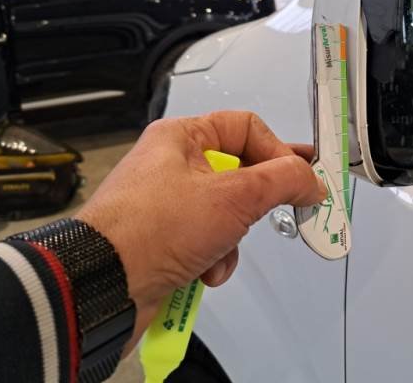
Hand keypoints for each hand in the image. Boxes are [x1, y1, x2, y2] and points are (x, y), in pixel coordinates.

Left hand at [75, 111, 324, 349]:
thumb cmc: (156, 229)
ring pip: (226, 210)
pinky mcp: (163, 237)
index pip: (246, 128)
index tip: (301, 179)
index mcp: (182, 137)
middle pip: (239, 171)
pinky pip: (207, 239)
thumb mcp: (234, 197)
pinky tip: (205, 272)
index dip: (278, 151)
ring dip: (234, 237)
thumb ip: (283, 181)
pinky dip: (214, 257)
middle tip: (287, 210)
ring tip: (222, 252)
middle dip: (256, 201)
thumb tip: (312, 180)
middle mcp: (172, 164)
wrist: (100, 286)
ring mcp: (166, 203)